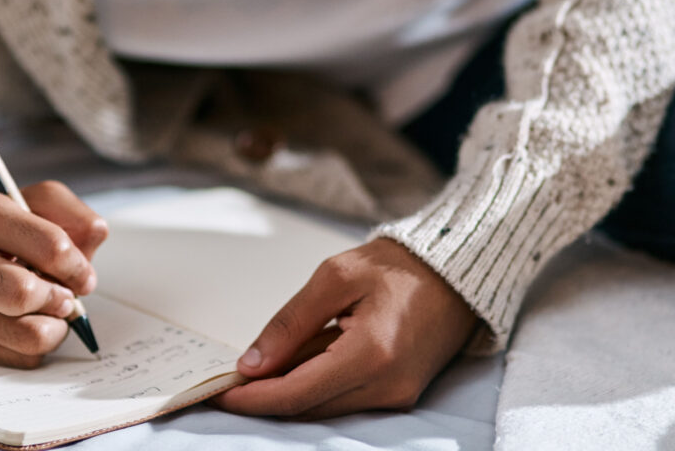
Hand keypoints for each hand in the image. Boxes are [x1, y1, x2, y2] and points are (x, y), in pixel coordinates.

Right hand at [0, 180, 108, 367]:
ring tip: (52, 311)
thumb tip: (96, 235)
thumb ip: (71, 213)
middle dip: (62, 298)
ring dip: (55, 327)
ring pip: (27, 336)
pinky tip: (30, 322)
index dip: (78, 266)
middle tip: (66, 295)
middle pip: (26, 294)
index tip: (83, 274)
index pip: (50, 246)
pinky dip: (38, 345)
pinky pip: (20, 358)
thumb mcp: (33, 202)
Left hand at [213, 237, 477, 418]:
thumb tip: (252, 363)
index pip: (297, 393)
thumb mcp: (335, 277)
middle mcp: (387, 385)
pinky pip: (345, 400)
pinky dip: (315, 386)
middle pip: (308, 408)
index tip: (219, 391)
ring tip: (261, 367)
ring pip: (324, 408)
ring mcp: (397, 395)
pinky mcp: (400, 395)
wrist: (454, 275)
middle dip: (264, 399)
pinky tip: (297, 364)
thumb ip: (290, 323)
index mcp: (372, 353)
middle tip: (228, 382)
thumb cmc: (397, 267)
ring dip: (288, 392)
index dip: (253, 398)